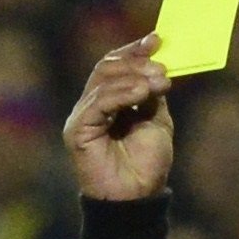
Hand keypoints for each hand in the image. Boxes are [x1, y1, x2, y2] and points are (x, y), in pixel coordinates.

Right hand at [64, 37, 173, 201]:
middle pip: (107, 66)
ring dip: (134, 77)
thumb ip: (152, 92)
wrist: (138, 199)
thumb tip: (156, 63)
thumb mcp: (157, 119)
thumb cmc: (147, 166)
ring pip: (103, 80)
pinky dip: (121, 93)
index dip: (134, 50)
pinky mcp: (78, 130)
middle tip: (161, 69)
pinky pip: (98, 102)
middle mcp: (92, 106)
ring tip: (158, 83)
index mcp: (109, 102)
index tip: (156, 40)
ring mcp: (83, 117)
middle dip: (137, 63)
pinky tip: (141, 93)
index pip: (115, 65)